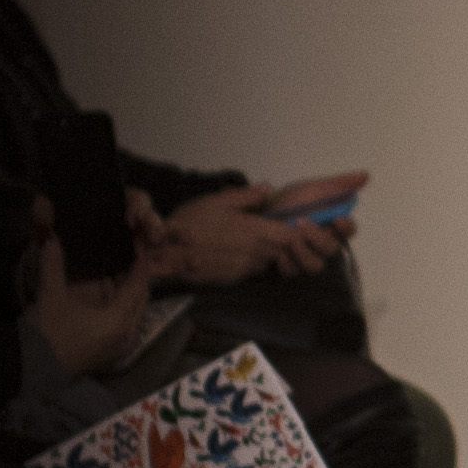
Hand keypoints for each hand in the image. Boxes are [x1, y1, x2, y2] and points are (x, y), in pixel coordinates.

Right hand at [26, 215, 165, 377]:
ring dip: (127, 293)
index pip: (137, 286)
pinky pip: (125, 324)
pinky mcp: (110, 354)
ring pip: (133, 313)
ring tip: (117, 270)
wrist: (31, 368)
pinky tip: (108, 294)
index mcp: (119, 320)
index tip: (139, 245)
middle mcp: (127, 335)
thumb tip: (50, 236)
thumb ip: (54, 263)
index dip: (139, 264)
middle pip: (140, 300)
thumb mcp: (51, 294)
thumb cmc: (46, 331)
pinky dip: (120, 308)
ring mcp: (120, 347)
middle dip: (136, 278)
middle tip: (129, 255)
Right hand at [157, 180, 346, 285]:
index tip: (296, 225)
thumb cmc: (191, 222)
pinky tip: (233, 249)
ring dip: (267, 252)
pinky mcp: (234, 280)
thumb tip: (267, 188)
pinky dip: (249, 260)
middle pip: (285, 252)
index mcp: (257, 232)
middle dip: (284, 243)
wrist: (165, 252)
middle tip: (270, 229)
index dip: (302, 234)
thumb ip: (247, 196)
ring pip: (269, 261)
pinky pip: (251, 269)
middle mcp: (257, 254)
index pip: (294, 238)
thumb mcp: (218, 201)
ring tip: (248, 238)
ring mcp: (246, 269)